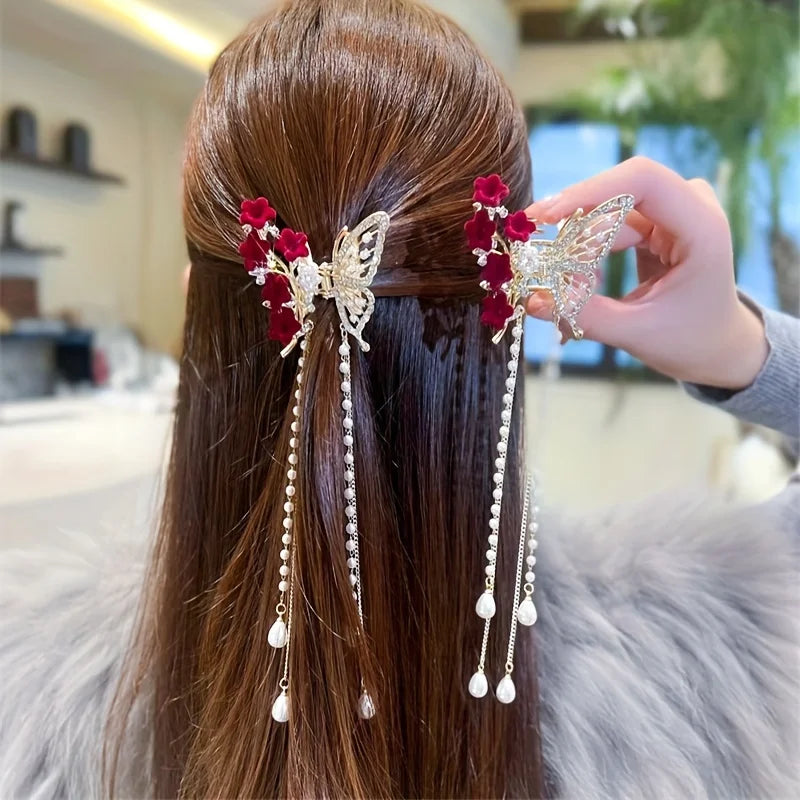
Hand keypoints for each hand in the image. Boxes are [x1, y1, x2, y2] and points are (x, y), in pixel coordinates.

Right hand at [525, 156, 767, 389]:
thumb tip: (532, 300)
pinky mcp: (653, 223)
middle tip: (541, 267)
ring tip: (569, 293)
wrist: (717, 347)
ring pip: (606, 214)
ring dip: (579, 250)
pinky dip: (586, 253)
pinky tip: (580, 284)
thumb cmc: (689, 341)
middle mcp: (690, 207)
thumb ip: (584, 316)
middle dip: (576, 230)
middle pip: (616, 194)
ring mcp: (671, 211)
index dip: (591, 191)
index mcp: (701, 227)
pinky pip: (607, 226)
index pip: (643, 181)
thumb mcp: (637, 332)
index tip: (547, 217)